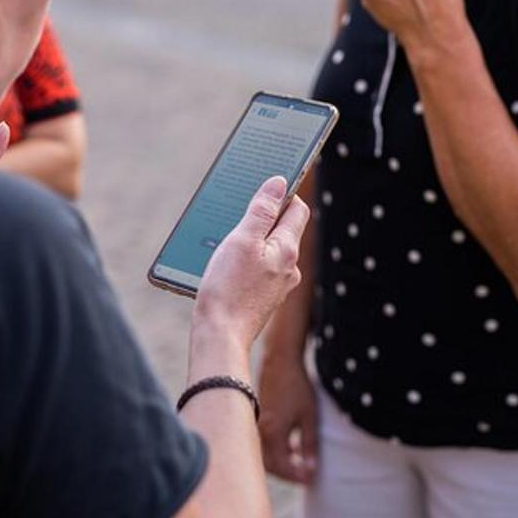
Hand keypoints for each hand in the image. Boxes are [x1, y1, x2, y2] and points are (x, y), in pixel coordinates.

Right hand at [193, 176, 308, 347]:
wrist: (220, 335)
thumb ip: (262, 210)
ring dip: (252, 240)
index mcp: (287, 249)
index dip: (285, 193)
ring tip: (226, 240)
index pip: (297, 209)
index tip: (267, 183)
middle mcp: (289, 267)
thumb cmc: (227, 287)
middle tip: (239, 209)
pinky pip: (259, 269)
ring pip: (268, 250)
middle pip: (282, 229)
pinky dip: (246, 261)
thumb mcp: (241, 240)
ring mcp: (277, 285)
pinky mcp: (263, 298)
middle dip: (264, 217)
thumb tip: (279, 182)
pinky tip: (226, 265)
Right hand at [258, 354, 317, 483]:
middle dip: (287, 473)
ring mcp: (255, 424)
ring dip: (280, 462)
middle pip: (270, 465)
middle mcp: (260, 430)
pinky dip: (275, 450)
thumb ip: (309, 445)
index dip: (297, 476)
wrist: (280, 361)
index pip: (282, 467)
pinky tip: (290, 447)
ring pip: (264, 455)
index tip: (311, 478)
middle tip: (304, 474)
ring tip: (298, 463)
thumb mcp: (309, 417)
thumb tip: (311, 468)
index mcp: (273, 432)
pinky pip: (262, 443)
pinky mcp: (256, 418)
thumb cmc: (297, 386)